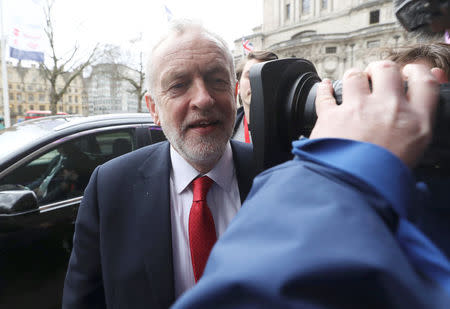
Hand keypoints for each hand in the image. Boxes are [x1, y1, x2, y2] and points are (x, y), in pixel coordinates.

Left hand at [310, 60, 439, 167]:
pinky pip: (326, 94)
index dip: (417, 72)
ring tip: (353, 83)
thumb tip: (416, 116)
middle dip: (380, 70)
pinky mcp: (331, 116)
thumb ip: (416, 130)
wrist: (353, 191)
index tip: (409, 73)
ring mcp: (358, 109)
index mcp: (415, 121)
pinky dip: (325, 88)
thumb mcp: (414, 156)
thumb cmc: (384, 180)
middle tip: (375, 76)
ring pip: (356, 76)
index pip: (424, 82)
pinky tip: (326, 86)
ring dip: (354, 77)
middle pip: (387, 70)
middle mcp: (388, 109)